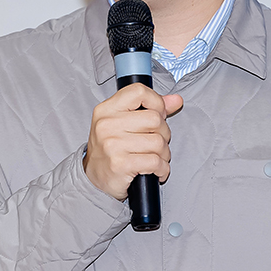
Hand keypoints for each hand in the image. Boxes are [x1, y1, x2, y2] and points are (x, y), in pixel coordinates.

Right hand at [83, 84, 183, 199]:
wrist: (93, 178)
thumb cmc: (111, 148)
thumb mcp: (123, 123)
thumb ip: (150, 108)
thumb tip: (176, 100)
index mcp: (107, 109)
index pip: (138, 92)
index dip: (156, 102)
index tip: (159, 114)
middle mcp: (107, 124)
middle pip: (154, 119)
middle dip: (164, 133)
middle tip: (157, 142)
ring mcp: (112, 145)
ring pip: (158, 142)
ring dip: (164, 153)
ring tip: (156, 157)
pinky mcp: (120, 165)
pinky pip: (155, 162)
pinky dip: (162, 168)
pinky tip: (156, 170)